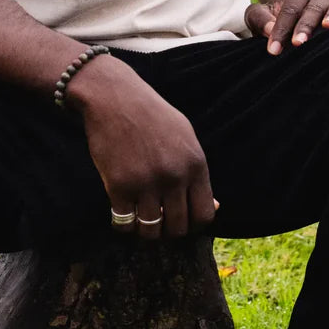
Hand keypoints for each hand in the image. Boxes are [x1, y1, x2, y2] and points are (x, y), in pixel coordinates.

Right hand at [68, 56, 216, 240]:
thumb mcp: (185, 136)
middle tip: (158, 221)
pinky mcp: (118, 186)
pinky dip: (122, 224)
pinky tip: (121, 211)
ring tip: (140, 217)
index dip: (193, 224)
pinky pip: (124, 223)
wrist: (114, 97)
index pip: (205, 215)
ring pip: (151, 231)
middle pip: (178, 227)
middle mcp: (174, 176)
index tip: (181, 219)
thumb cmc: (150, 115)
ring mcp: (146, 182)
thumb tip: (214, 207)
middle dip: (169, 230)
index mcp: (195, 164)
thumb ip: (197, 172)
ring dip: (145, 231)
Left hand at [245, 0, 328, 55]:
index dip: (281, 28)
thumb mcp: (260, 13)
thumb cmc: (275, 17)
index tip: (273, 50)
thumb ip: (259, 18)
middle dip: (305, 26)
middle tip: (297, 43)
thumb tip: (269, 29)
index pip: (290, 9)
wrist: (300, 14)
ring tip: (328, 26)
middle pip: (313, 8)